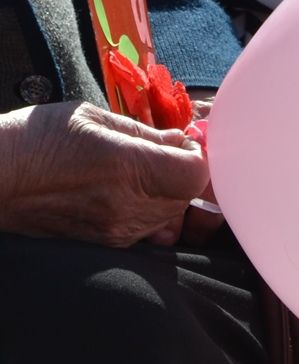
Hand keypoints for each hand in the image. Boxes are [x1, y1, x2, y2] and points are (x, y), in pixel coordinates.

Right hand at [0, 100, 210, 249]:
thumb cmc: (37, 139)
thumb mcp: (92, 118)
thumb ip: (144, 132)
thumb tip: (180, 141)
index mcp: (127, 166)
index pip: (195, 174)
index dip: (196, 157)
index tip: (180, 145)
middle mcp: (126, 205)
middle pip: (186, 198)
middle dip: (182, 176)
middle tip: (160, 156)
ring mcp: (115, 231)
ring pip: (168, 218)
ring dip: (166, 196)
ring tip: (137, 175)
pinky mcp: (103, 246)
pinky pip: (144, 232)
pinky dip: (146, 214)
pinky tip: (123, 196)